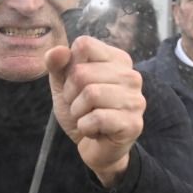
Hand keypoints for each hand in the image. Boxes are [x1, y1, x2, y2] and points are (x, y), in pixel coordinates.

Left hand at [45, 36, 144, 186]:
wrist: (93, 148)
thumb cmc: (82, 111)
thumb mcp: (63, 84)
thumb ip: (57, 64)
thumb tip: (59, 50)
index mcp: (117, 59)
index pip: (84, 45)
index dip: (70, 67)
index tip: (77, 85)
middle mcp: (131, 76)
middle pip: (82, 72)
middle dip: (70, 94)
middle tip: (80, 107)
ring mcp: (135, 100)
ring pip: (90, 94)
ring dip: (77, 112)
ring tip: (87, 117)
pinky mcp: (133, 123)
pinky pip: (96, 118)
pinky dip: (85, 127)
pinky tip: (94, 131)